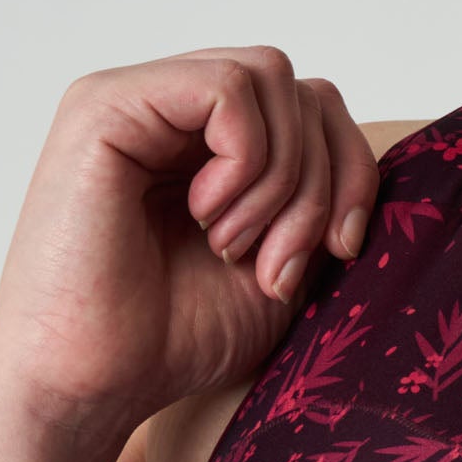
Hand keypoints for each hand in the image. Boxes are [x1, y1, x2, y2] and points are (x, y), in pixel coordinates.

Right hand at [0, 45, 378, 432]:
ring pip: (272, 77)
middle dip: (320, 184)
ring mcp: (138, 100)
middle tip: (278, 266)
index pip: (317, 108)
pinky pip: (228, 89)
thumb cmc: (173, 340)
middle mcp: (173, 111)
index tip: (341, 252)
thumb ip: (318, 202)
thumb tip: (368, 158)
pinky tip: (209, 218)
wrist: (93, 384)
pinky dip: (245, 160)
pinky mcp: (106, 104)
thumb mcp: (282, 265)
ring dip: (281, 178)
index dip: (351, 174)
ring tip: (233, 247)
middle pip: (303, 91)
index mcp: (213, 147)